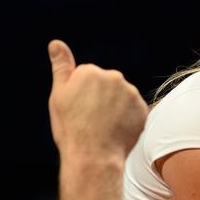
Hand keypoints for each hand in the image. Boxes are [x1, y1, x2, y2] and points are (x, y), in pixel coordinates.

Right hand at [48, 39, 147, 159]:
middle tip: (89, 118)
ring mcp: (131, 93)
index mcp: (91, 71)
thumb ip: (61, 67)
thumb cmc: (71, 128)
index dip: (80, 94)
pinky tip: (116, 130)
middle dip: (99, 97)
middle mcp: (115, 77)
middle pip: (106, 84)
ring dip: (115, 107)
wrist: (93, 156)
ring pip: (121, 97)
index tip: (78, 109)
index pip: (87, 76)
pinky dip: (127, 118)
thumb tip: (56, 43)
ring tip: (103, 126)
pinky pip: (133, 110)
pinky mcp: (143, 108)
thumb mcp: (59, 96)